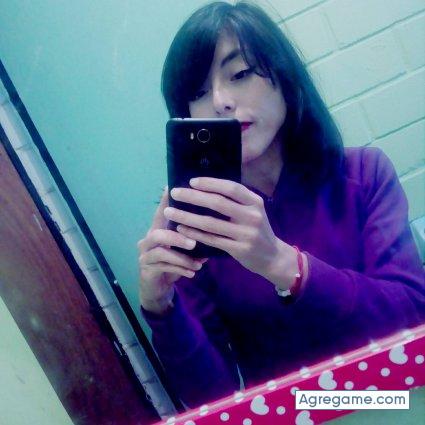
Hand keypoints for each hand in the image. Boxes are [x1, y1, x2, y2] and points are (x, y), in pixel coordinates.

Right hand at [137, 187, 207, 313]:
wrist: (157, 288)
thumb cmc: (172, 263)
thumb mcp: (184, 251)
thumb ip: (194, 240)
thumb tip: (215, 231)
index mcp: (158, 230)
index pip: (161, 213)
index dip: (164, 201)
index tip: (170, 188)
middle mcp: (148, 240)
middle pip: (158, 233)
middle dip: (177, 237)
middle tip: (194, 243)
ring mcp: (145, 255)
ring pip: (161, 252)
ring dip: (181, 258)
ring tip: (198, 263)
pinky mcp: (147, 270)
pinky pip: (163, 268)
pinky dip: (180, 270)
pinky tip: (193, 273)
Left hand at [165, 177, 295, 287]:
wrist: (272, 257)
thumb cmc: (256, 229)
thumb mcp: (253, 211)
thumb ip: (236, 201)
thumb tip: (204, 187)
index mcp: (255, 202)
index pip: (231, 188)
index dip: (210, 183)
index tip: (191, 181)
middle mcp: (252, 216)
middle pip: (218, 203)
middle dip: (193, 197)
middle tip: (175, 193)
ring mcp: (246, 234)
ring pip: (211, 223)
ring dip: (187, 217)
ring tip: (171, 212)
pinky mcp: (240, 249)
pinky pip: (211, 240)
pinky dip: (194, 233)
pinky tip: (182, 229)